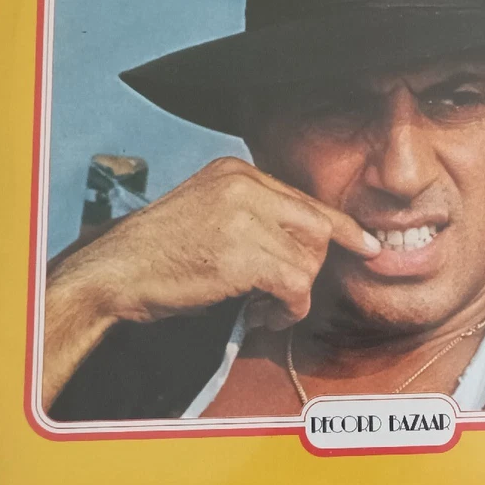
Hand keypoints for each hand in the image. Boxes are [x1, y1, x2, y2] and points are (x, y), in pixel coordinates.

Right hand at [42, 157, 378, 408]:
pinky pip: (296, 287)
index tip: (368, 245)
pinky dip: (287, 310)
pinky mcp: (243, 255)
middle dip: (310, 269)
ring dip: (294, 295)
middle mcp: (245, 185)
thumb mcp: (208, 211)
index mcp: (238, 170)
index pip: (307, 200)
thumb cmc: (159, 252)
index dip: (342, 227)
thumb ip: (253, 214)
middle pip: (317, 229)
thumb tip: (307, 241)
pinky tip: (261, 314)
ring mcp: (244, 217)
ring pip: (309, 261)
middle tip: (279, 295)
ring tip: (260, 305)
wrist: (115, 272)